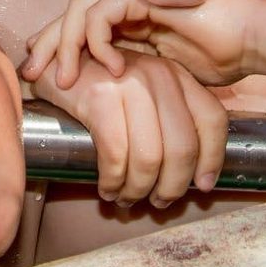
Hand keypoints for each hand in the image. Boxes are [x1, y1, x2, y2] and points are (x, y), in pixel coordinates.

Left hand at [26, 0, 262, 90]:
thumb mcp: (161, 76)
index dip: (54, 46)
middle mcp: (126, 2)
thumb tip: (105, 110)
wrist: (249, 42)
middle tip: (31, 73)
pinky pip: (102, 12)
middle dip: (46, 43)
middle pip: (69, 13)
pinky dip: (98, 40)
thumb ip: (132, 78)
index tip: (37, 75)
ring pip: (78, 10)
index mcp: (128, 19)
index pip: (78, 25)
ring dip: (66, 45)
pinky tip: (112, 68)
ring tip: (67, 79)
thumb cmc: (216, 60)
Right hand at [41, 53, 229, 205]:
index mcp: (176, 74)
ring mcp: (130, 85)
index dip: (213, 158)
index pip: (212, 118)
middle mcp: (159, 75)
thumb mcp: (145, 91)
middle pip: (183, 147)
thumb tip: (194, 173)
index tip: (203, 185)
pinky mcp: (100, 98)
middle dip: (172, 186)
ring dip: (138, 189)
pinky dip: (113, 181)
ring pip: (149, 158)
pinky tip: (107, 188)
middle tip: (158, 201)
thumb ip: (170, 118)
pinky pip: (116, 156)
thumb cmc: (101, 87)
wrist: (52, 65)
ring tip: (126, 198)